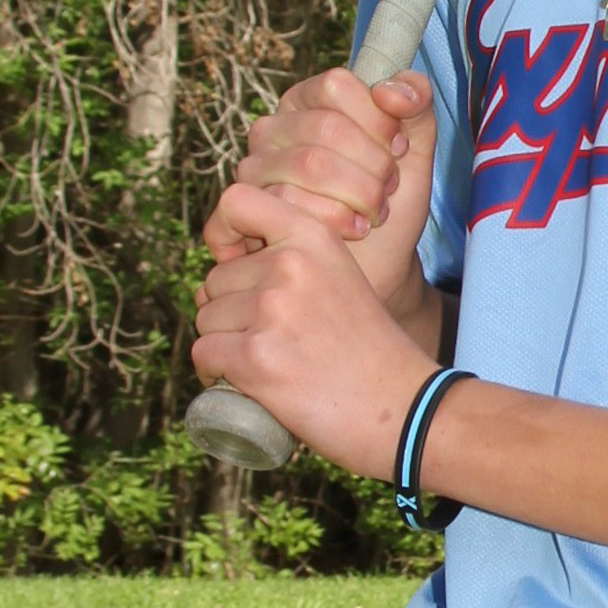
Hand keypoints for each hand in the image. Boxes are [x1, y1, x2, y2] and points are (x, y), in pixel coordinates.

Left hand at [192, 186, 434, 476]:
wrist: (404, 406)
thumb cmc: (368, 350)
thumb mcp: (338, 279)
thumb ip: (288, 265)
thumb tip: (209, 285)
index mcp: (314, 236)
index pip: (236, 201)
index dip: (223, 233)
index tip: (234, 264)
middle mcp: (290, 264)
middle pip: (215, 280)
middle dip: (230, 312)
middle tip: (274, 341)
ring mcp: (272, 309)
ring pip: (206, 320)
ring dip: (223, 345)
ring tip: (268, 364)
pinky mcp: (256, 356)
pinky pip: (203, 354)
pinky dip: (214, 374)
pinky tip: (245, 384)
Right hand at [217, 67, 437, 314]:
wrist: (379, 265)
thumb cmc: (391, 202)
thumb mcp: (415, 149)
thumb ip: (416, 102)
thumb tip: (389, 90)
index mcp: (308, 101)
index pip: (336, 85)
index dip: (377, 120)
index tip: (399, 148)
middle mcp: (273, 128)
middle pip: (325, 127)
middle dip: (373, 164)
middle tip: (388, 189)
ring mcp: (253, 168)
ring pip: (310, 165)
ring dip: (360, 195)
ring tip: (375, 213)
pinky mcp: (246, 210)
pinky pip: (291, 205)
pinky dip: (338, 221)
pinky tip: (354, 232)